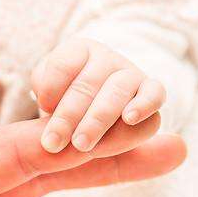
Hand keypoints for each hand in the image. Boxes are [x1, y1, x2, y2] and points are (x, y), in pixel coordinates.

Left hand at [32, 38, 165, 152]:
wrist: (98, 96)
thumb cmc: (68, 95)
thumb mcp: (49, 88)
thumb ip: (46, 92)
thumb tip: (49, 106)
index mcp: (77, 51)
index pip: (62, 65)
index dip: (51, 88)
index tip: (43, 109)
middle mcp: (105, 58)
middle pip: (86, 85)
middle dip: (67, 117)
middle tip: (53, 143)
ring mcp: (130, 72)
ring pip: (116, 93)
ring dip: (96, 121)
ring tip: (81, 145)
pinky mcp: (151, 90)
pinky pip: (154, 93)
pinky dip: (144, 104)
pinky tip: (130, 119)